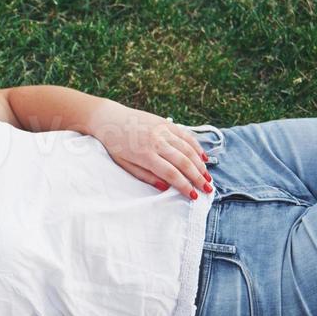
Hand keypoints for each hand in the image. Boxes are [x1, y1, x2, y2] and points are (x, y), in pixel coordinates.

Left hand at [85, 100, 211, 198]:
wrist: (109, 119)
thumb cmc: (115, 145)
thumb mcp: (124, 165)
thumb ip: (146, 176)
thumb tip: (166, 187)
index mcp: (144, 155)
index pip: (171, 173)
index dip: (184, 185)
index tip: (193, 196)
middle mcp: (156, 141)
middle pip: (183, 162)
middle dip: (198, 177)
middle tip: (208, 189)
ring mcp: (162, 130)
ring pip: (188, 149)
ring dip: (200, 164)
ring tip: (207, 177)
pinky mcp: (166, 123)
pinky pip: (186, 135)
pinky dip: (196, 146)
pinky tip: (203, 157)